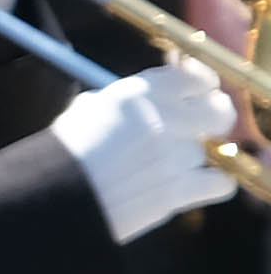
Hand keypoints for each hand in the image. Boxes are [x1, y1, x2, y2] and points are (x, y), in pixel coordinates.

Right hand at [27, 58, 242, 240]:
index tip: (196, 92)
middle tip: (202, 126)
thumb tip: (151, 98)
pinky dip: (211, 185)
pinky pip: (221, 183)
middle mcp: (165, 118)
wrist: (52, 196)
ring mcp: (176, 155)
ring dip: (198, 156)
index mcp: (141, 93)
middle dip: (214, 117)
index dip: (200, 85)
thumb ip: (128, 100)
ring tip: (172, 166)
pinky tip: (193, 186)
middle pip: (219, 110)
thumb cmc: (62, 152)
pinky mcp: (181, 189)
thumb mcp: (89, 109)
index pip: (197, 77)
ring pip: (214, 149)